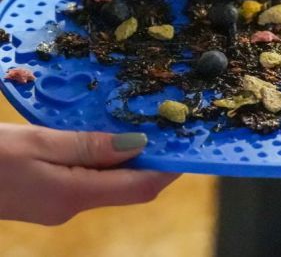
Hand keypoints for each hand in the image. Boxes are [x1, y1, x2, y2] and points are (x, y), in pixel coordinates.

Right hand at [0, 124, 178, 224]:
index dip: (168, 170)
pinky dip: (106, 159)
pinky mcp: (49, 195)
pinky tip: (107, 136)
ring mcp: (60, 204)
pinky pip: (90, 177)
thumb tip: (139, 144)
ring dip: (130, 157)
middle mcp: (72, 206)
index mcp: (73, 195)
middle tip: (170, 128)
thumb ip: (90, 146)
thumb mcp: (39, 143)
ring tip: (146, 125)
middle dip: (153, 160)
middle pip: (128, 185)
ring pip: (110, 181)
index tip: (189, 148)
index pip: (139, 188)